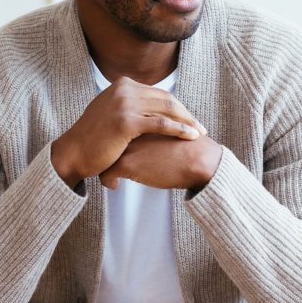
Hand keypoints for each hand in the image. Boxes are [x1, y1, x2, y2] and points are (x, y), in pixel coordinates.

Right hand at [51, 77, 206, 188]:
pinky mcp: (126, 121)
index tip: (189, 119)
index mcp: (123, 84)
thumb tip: (150, 109)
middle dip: (186, 114)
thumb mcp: (111, 112)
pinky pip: (161, 124)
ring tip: (200, 133)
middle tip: (201, 127)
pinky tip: (191, 137)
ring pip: (167, 109)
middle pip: (166, 99)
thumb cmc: (93, 139)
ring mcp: (125, 103)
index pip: (158, 93)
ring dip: (188, 121)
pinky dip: (180, 130)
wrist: (73, 153)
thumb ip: (129, 106)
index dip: (177, 107)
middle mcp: (124, 89)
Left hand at [98, 133, 222, 192]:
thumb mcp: (168, 130)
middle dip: (105, 151)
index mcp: (139, 117)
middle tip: (106, 161)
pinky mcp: (127, 162)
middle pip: (105, 138)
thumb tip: (147, 142)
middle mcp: (129, 128)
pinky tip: (114, 185)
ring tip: (110, 175)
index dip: (113, 138)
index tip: (113, 149)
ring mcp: (126, 144)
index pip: (114, 124)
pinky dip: (108, 180)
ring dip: (103, 166)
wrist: (198, 160)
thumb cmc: (188, 148)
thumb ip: (154, 131)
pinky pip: (106, 173)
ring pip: (103, 155)